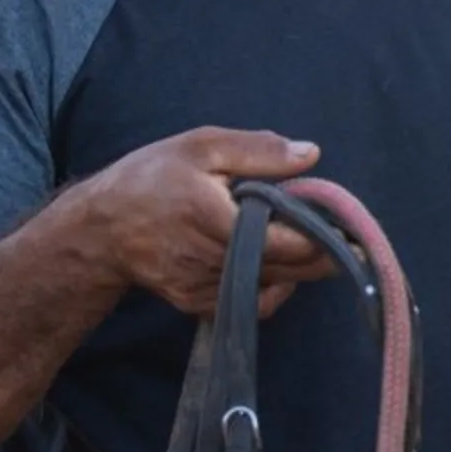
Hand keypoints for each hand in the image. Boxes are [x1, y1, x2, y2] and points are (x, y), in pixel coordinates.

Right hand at [79, 126, 336, 318]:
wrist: (98, 230)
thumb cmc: (149, 180)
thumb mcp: (201, 147)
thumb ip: (259, 150)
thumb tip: (311, 154)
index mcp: (221, 223)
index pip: (292, 242)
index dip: (328, 236)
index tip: (353, 225)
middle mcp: (217, 264)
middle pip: (292, 270)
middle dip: (326, 255)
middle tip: (351, 239)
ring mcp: (207, 289)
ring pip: (274, 287)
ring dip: (300, 269)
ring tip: (316, 244)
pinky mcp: (198, 304)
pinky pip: (251, 303)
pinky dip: (272, 287)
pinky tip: (278, 265)